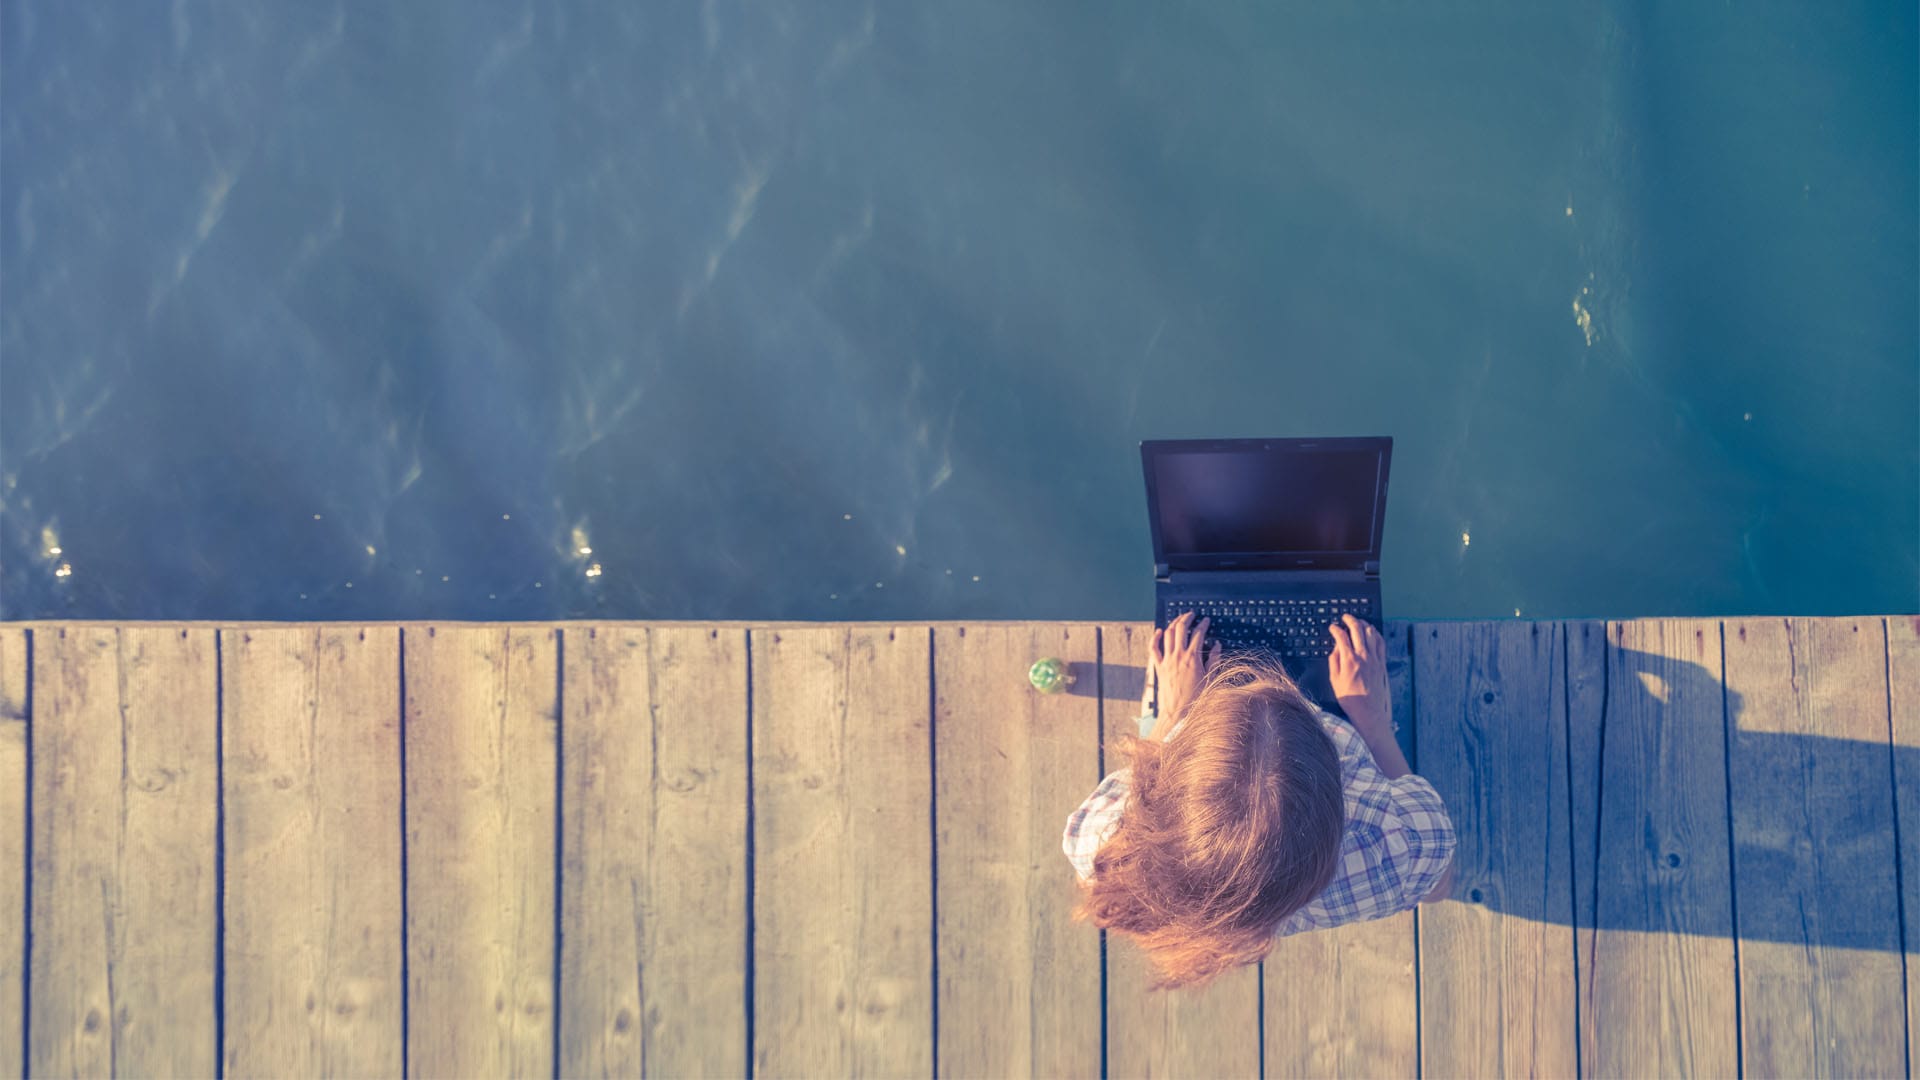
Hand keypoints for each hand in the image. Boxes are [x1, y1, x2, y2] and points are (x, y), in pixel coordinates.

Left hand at [1146, 611, 1220, 737]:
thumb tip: (1216, 645)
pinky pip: (1154, 648)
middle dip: (1187, 618)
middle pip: (1181, 628)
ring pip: (1168, 634)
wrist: (1178, 713)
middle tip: (1192, 615)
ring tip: (1179, 619)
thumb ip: (1214, 660)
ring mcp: (1166, 661)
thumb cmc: (1196, 699)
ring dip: (1174, 623)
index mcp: (1193, 658)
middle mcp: (1178, 656)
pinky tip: (1160, 631)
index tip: (1206, 620)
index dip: (1203, 624)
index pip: (1198, 634)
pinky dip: (1156, 637)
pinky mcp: (1159, 667)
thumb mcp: (1210, 678)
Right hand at [1328, 614, 1390, 726]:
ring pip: (1370, 633)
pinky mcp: (1382, 663)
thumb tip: (1336, 648)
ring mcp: (1375, 659)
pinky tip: (1372, 632)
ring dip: (1363, 624)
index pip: (1341, 636)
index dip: (1335, 629)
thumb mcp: (1334, 680)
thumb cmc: (1350, 698)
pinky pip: (1381, 643)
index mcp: (1349, 660)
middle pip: (1357, 629)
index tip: (1332, 627)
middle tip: (1345, 617)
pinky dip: (1376, 634)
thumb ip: (1334, 661)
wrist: (1369, 712)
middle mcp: (1363, 656)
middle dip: (1350, 620)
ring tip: (1358, 621)